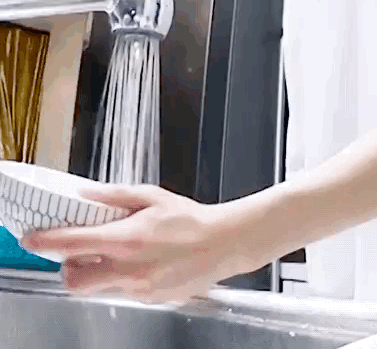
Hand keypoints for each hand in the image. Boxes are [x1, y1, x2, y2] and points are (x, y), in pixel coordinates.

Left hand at [21, 185, 242, 303]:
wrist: (223, 243)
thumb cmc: (190, 219)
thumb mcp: (152, 196)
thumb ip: (115, 196)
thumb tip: (87, 195)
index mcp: (128, 239)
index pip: (73, 244)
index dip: (47, 242)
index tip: (34, 238)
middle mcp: (129, 269)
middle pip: (74, 282)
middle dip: (69, 268)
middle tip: (80, 253)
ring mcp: (139, 289)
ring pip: (97, 289)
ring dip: (97, 273)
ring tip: (118, 255)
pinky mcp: (150, 300)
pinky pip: (122, 293)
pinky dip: (122, 279)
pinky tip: (143, 263)